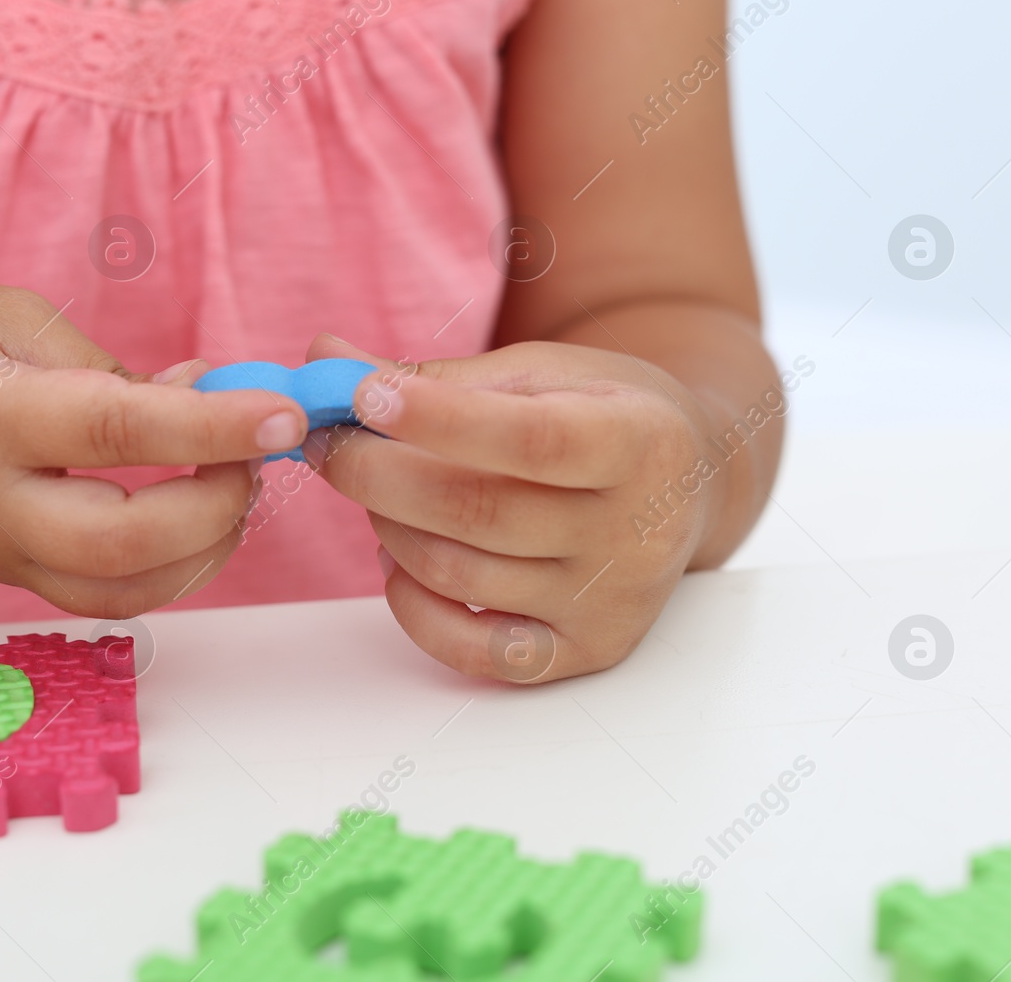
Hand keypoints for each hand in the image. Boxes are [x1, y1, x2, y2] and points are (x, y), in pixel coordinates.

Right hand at [0, 280, 308, 618]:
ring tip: (232, 477)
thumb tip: (208, 398)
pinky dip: (174, 568)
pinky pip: (109, 598)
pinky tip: (198, 513)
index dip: (211, 428)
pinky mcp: (12, 579)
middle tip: (255, 449)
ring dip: (207, 547)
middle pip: (125, 544)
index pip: (115, 433)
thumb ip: (108, 365)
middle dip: (218, 505)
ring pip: (125, 593)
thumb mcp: (6, 314)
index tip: (284, 411)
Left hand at [304, 333, 725, 681]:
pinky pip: (472, 651)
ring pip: (460, 575)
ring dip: (387, 527)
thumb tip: (322, 358)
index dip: (436, 420)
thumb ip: (435, 377)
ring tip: (374, 492)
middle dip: (376, 473)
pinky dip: (412, 607)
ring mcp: (611, 602)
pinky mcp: (584, 652)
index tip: (361, 394)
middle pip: (477, 512)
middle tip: (326, 442)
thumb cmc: (602, 412)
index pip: (530, 440)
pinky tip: (399, 557)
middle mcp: (636, 532)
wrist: (688, 483)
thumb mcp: (540, 374)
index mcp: (640, 441)